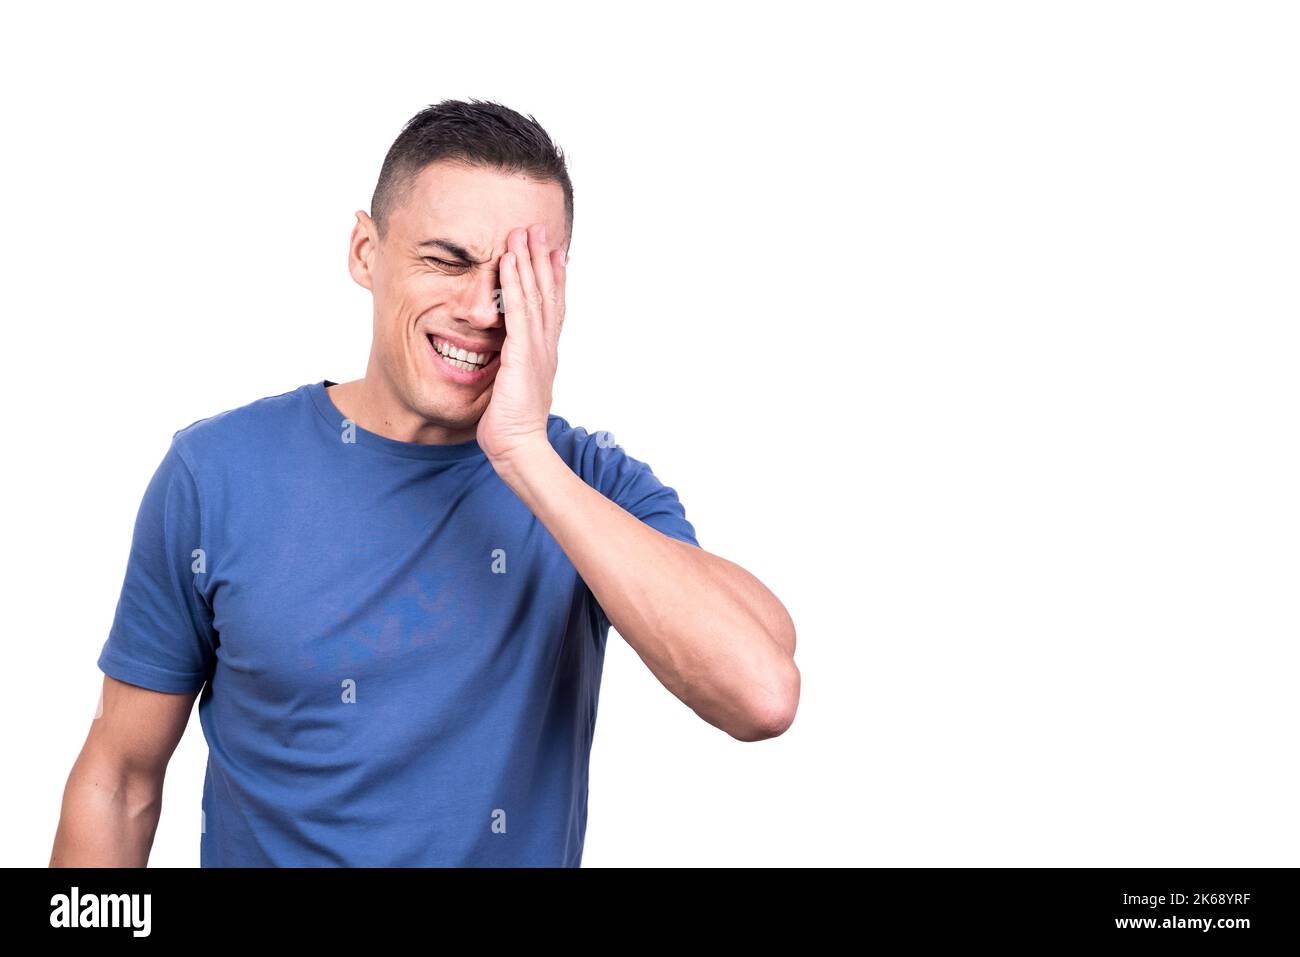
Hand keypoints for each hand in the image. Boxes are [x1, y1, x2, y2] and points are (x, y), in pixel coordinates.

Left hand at [477, 223, 566, 467]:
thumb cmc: (511, 428)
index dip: (553, 279)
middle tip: (541, 230)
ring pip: (536, 295)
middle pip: (549, 294)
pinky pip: (519, 310)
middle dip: (544, 260)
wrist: (519, 448)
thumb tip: (503, 361)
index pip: (552, 309)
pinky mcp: (523, 354)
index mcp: (544, 355)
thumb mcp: (512, 390)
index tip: (553, 254)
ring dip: (530, 261)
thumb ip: (511, 369)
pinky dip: (516, 283)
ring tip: (526, 233)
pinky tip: (511, 261)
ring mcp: (537, 349)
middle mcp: (546, 347)